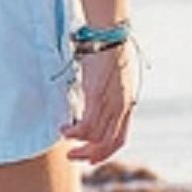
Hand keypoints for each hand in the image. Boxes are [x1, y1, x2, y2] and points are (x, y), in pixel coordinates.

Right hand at [66, 42, 136, 164]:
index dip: (106, 152)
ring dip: (79, 143)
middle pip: (109, 143)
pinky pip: (87, 125)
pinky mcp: (97, 96)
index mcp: (127, 103)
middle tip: (73, 156)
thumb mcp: (115, 75)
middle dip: (91, 155)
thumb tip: (97, 94)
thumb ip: (110, 90)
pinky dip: (75, 132)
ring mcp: (111, 103)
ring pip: (97, 137)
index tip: (92, 158)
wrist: (111, 33)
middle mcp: (122, 107)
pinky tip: (64, 129)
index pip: (120, 138)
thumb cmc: (111, 48)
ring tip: (64, 136)